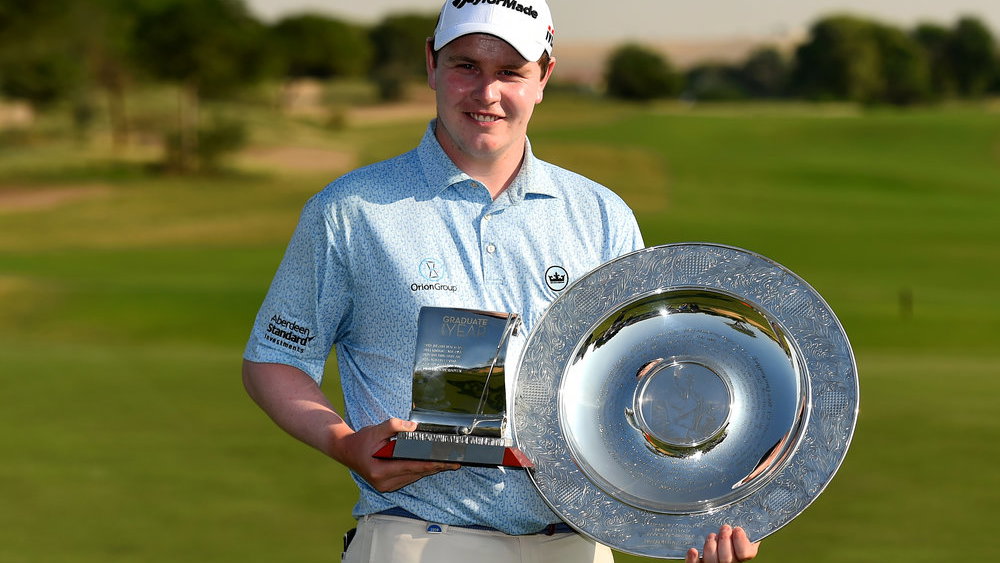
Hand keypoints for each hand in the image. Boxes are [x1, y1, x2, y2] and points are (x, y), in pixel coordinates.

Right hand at [331, 417, 459, 492]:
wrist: (346, 451)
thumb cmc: (361, 440)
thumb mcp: (376, 429)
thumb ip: (394, 426)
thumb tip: (414, 427)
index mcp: (380, 471)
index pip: (412, 467)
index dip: (432, 464)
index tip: (448, 461)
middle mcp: (384, 482)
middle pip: (417, 474)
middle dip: (436, 467)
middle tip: (456, 462)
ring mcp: (386, 486)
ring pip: (414, 477)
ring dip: (430, 470)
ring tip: (449, 463)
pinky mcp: (388, 486)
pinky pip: (409, 478)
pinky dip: (421, 471)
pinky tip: (433, 465)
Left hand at [686, 525, 758, 562]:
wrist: (718, 533)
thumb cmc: (730, 528)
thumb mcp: (739, 524)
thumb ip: (744, 521)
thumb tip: (751, 507)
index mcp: (742, 553)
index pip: (744, 554)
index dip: (741, 543)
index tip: (737, 529)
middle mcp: (730, 562)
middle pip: (727, 560)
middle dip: (724, 542)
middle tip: (724, 528)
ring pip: (712, 562)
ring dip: (710, 547)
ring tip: (711, 536)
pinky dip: (693, 559)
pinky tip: (693, 550)